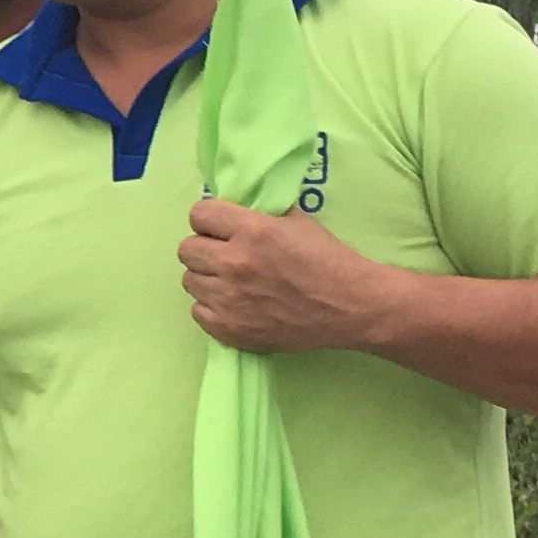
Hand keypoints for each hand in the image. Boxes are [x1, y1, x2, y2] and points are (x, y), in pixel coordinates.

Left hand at [178, 199, 396, 354]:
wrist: (350, 307)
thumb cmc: (327, 260)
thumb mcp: (298, 221)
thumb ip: (260, 213)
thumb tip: (233, 208)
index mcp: (252, 231)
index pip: (199, 214)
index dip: (209, 219)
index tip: (220, 227)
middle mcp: (234, 263)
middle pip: (186, 249)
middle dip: (204, 247)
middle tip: (225, 254)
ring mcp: (229, 299)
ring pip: (189, 280)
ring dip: (207, 277)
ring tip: (232, 280)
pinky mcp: (230, 329)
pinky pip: (197, 311)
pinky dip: (212, 306)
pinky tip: (234, 303)